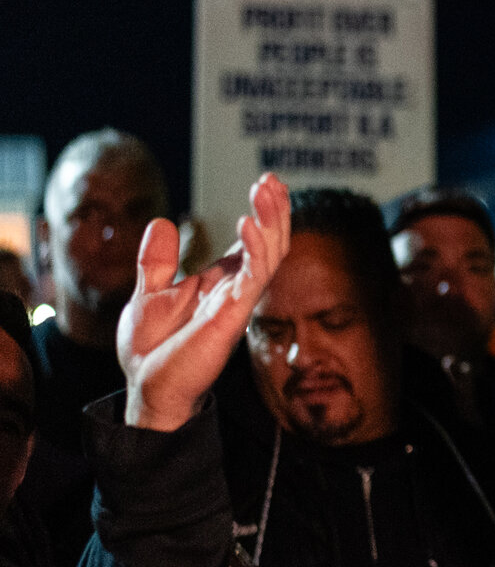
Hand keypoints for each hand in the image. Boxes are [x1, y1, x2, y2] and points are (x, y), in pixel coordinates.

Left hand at [120, 175, 291, 431]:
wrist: (147, 386)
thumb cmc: (152, 350)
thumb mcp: (148, 294)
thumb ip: (157, 260)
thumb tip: (160, 221)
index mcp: (221, 282)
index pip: (254, 242)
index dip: (265, 213)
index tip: (266, 182)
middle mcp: (236, 289)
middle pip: (270, 243)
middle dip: (275, 211)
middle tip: (272, 180)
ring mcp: (237, 301)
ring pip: (269, 256)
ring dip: (271, 222)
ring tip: (266, 192)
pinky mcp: (231, 315)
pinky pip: (252, 278)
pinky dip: (253, 250)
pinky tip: (247, 225)